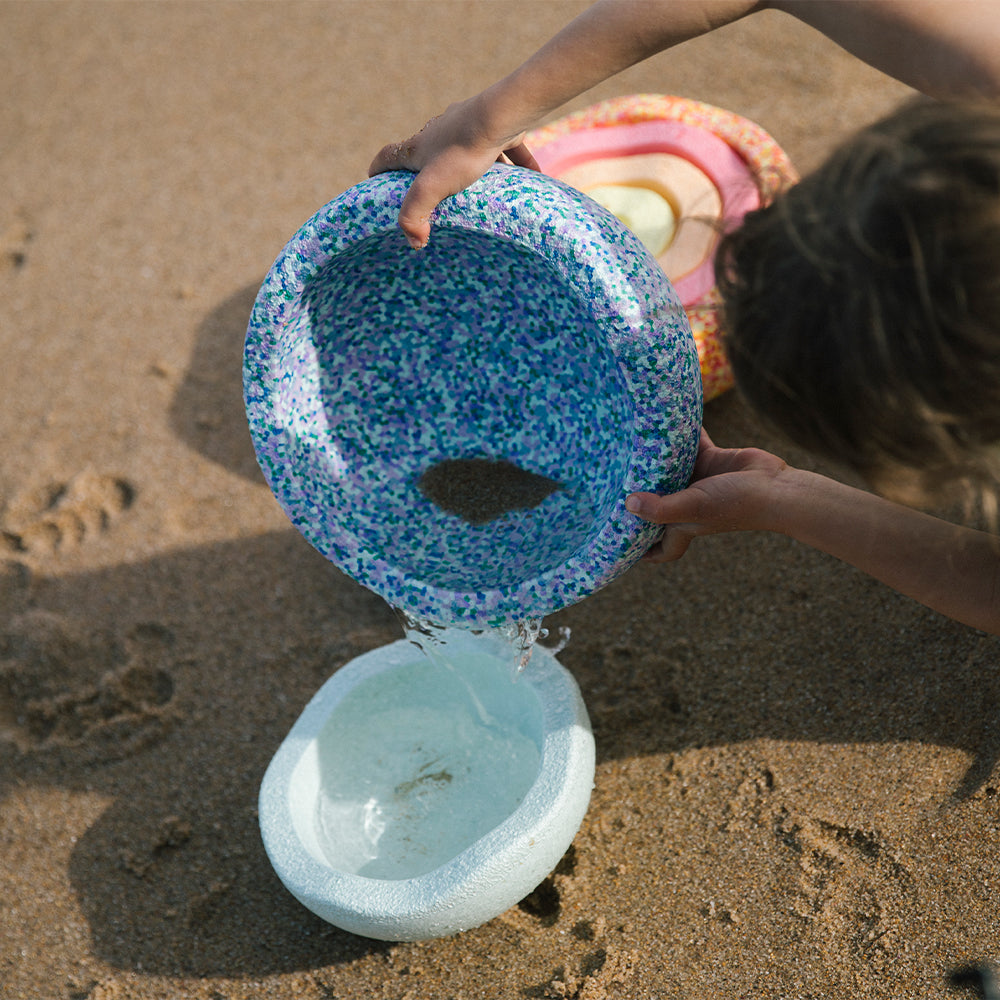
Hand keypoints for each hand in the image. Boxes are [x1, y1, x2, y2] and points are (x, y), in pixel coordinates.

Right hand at [368, 95, 539, 248]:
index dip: (378, 170)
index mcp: (419, 146)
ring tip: (481, 189)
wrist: (499, 116)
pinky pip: (506, 146)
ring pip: (464, 148)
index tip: (375, 181)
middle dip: (427, 172)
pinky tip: (529, 176)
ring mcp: (467, 125)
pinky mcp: (496, 126)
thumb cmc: (462, 152)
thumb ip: (416, 214)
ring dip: (470, 167)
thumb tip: (414, 242)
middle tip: (433, 194)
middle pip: (426, 151)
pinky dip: (514, 161)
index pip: (388, 156)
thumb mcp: (431, 187)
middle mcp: (439, 131)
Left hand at [626, 428, 788, 561]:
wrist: (777, 486)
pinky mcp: (713, 459)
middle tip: (612, 484)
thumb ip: (661, 509)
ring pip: (671, 471)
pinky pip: (692, 445)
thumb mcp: (694, 507)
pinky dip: (682, 434)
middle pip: (659, 504)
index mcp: (684, 524)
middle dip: (642, 497)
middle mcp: (689, 505)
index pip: (663, 547)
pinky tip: (666, 419)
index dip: (645, 551)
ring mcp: (701, 481)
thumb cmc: (737, 504)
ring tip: (630, 447)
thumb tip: (628, 504)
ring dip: (656, 460)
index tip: (625, 548)